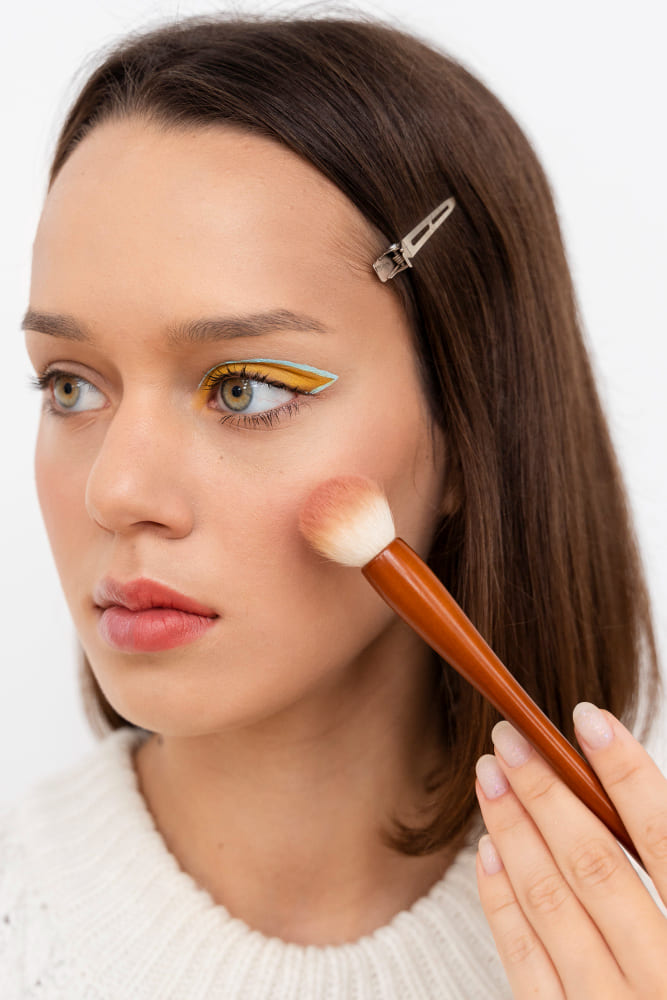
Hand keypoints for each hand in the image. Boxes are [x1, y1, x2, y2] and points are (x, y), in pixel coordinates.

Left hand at [474, 703, 666, 997]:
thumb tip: (634, 796)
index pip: (666, 842)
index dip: (627, 774)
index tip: (587, 719)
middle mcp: (663, 979)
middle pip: (595, 865)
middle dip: (547, 792)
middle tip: (510, 738)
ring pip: (552, 905)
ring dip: (515, 832)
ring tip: (490, 777)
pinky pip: (526, 963)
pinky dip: (503, 903)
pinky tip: (489, 853)